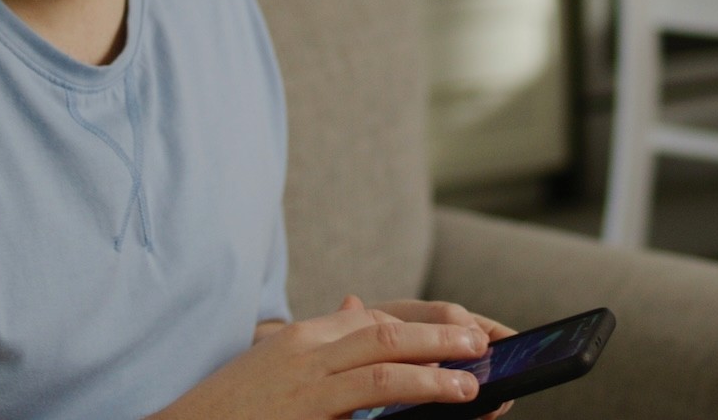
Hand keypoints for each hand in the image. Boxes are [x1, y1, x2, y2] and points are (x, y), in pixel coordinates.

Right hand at [151, 296, 488, 419]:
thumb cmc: (231, 408)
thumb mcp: (277, 365)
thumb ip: (325, 342)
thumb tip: (358, 307)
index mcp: (304, 337)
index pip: (378, 319)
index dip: (429, 324)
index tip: (469, 331)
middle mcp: (306, 350)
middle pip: (387, 330)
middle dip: (443, 335)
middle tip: (486, 344)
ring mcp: (303, 381)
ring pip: (383, 364)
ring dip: (435, 369)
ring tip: (472, 380)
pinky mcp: (302, 412)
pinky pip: (367, 400)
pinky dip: (410, 398)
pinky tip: (437, 405)